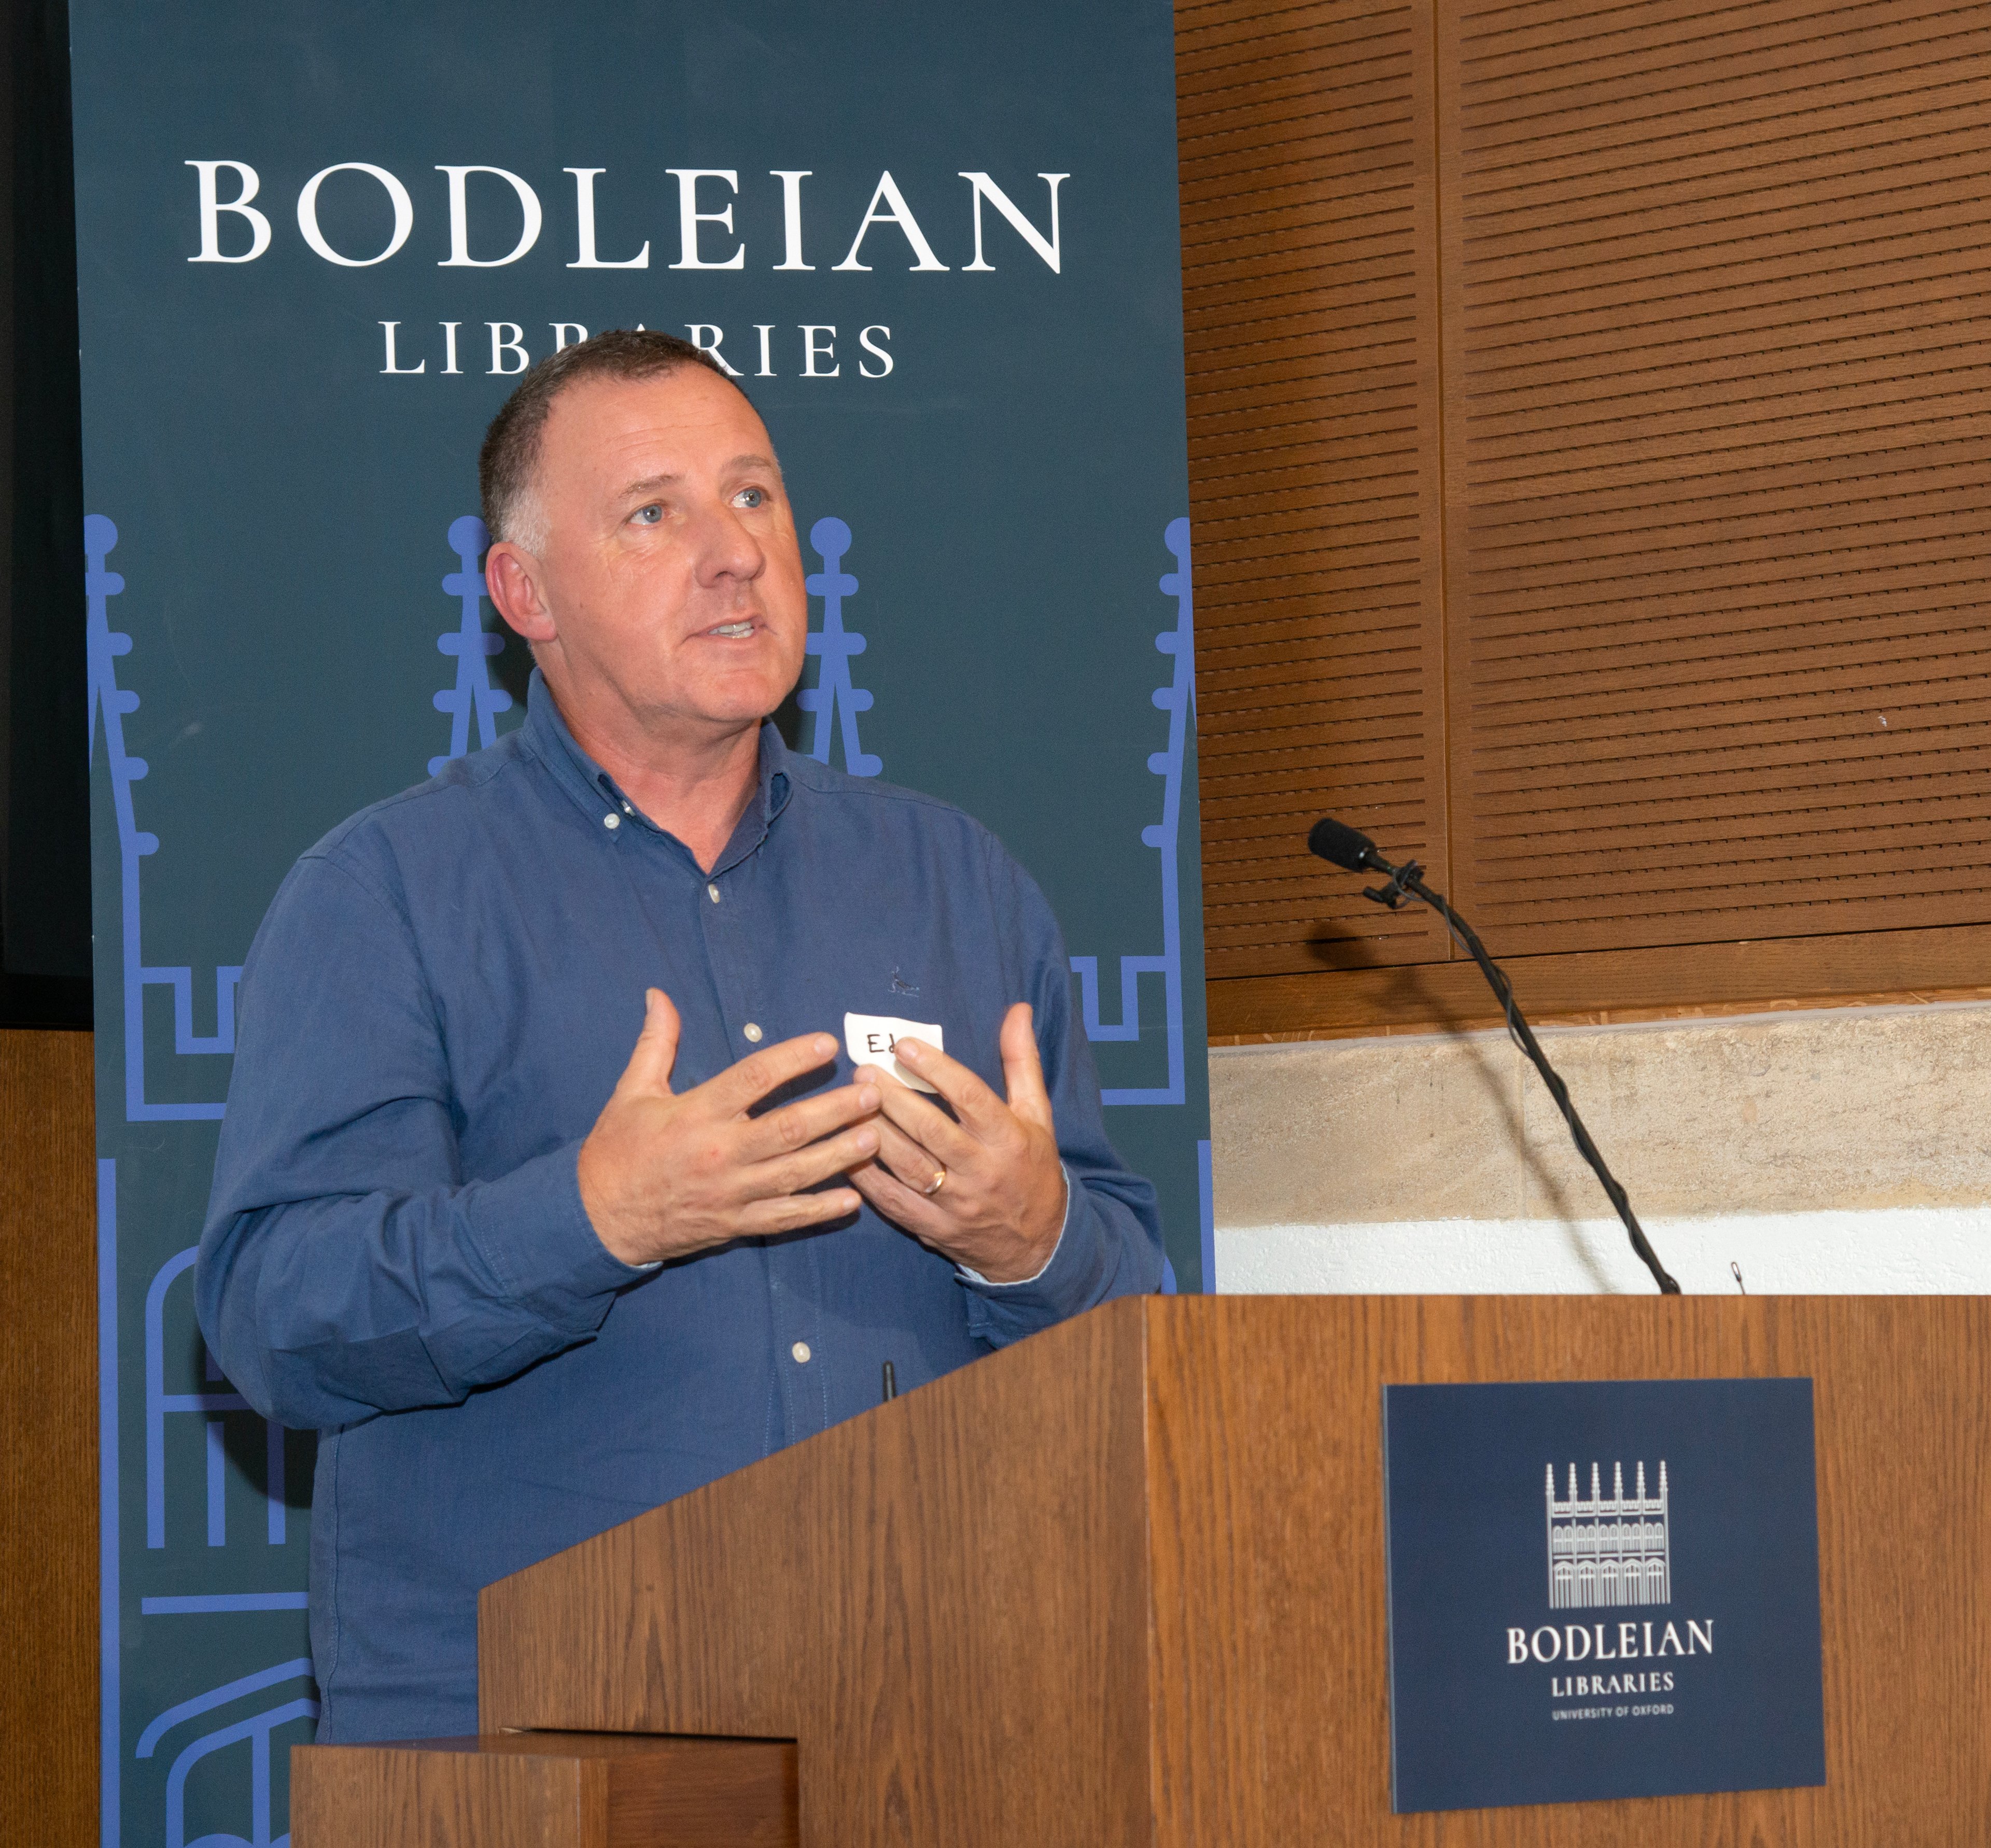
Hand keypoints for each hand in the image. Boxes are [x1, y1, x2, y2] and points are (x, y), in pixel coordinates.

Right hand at [578, 989, 880, 1266]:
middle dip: (835, 1110)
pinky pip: (784, 1218)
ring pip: (795, 1173)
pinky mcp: (734, 1224)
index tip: (826, 1043)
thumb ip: (656, 1043)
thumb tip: (659, 995)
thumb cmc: (616, 1150)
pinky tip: (853, 1199)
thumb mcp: (632, 1091)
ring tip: (876, 1136)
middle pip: (789, 1128)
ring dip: (839, 1155)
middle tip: (871, 1093)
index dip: (792, 1059)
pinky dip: (819, 1211)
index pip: (753, 1078)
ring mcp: (730, 1193)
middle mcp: (719, 1153)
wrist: (595, 1218)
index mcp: (697, 1114)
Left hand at [850, 1002, 1065, 1283]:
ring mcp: (956, 1204)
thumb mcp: (1037, 1114)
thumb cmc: (1032, 1166)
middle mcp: (983, 1171)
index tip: (902, 1046)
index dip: (936, 1069)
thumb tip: (1018, 1009)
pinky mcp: (933, 1228)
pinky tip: (846, 1151)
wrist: (1037, 1243)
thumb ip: (1022, 1061)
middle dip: (893, 1099)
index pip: (970, 1097)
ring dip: (874, 1133)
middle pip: (931, 1131)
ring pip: (908, 1166)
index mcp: (1009, 1139)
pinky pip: (893, 1201)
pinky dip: (867, 1177)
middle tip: (863, 1072)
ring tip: (848, 1104)